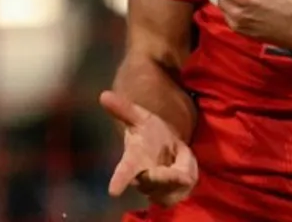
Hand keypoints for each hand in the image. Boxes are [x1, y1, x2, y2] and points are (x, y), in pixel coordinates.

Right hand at [100, 90, 197, 206]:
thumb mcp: (140, 117)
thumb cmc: (149, 133)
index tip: (113, 191)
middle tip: (170, 172)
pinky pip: (182, 193)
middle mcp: (142, 180)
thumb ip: (124, 109)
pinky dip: (187, 180)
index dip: (119, 180)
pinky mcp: (172, 195)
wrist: (165, 149)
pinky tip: (184, 169)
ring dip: (176, 180)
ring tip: (179, 164)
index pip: (124, 171)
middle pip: (151, 185)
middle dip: (161, 179)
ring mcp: (156, 190)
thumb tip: (103, 95)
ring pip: (167, 194)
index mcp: (133, 160)